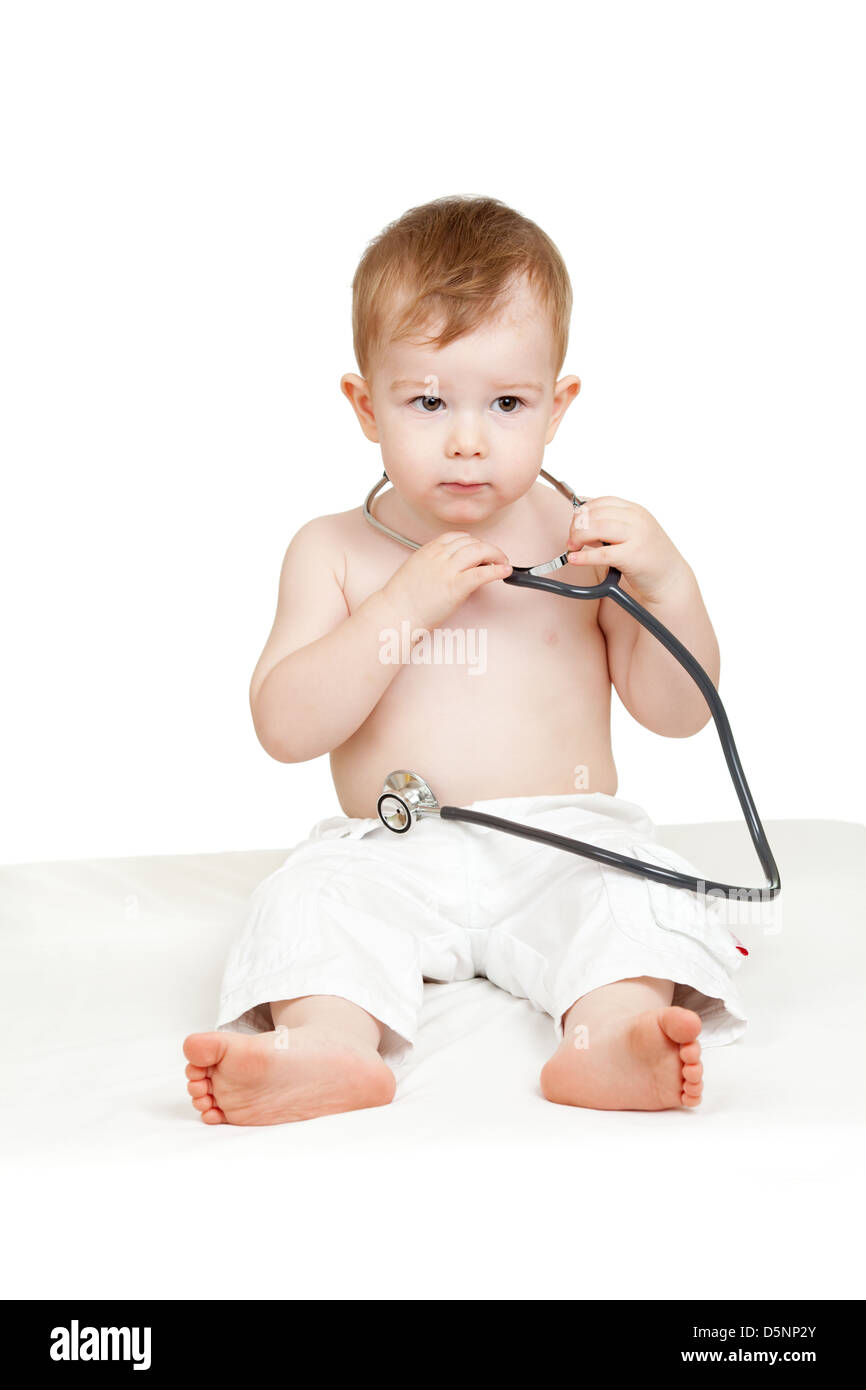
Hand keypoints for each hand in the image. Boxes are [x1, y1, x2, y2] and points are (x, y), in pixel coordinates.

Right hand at [383, 531, 511, 629]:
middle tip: (496, 558)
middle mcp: (438, 556)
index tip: (478, 550)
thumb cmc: (402, 600)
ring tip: (502, 563)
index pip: (456, 536)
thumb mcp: (415, 570)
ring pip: (479, 551)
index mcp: (428, 551)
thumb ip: (432, 563)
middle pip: (471, 542)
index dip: (472, 541)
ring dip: (496, 555)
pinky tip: (505, 571)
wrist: (395, 614)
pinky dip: (497, 570)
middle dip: (487, 548)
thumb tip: (450, 566)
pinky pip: (481, 572)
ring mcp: (447, 570)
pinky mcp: (455, 586)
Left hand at [566, 495, 692, 604]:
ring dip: (578, 537)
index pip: (602, 501)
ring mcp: (637, 536)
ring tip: (574, 547)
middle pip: (596, 513)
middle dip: (576, 526)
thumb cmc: (649, 557)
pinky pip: (603, 554)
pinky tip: (575, 558)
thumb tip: (580, 523)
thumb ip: (610, 526)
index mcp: (635, 511)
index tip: (574, 525)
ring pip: (597, 527)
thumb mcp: (632, 533)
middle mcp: (637, 519)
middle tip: (572, 540)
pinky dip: (584, 556)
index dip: (582, 512)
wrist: (671, 578)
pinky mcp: (634, 556)